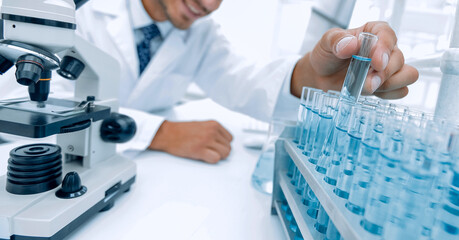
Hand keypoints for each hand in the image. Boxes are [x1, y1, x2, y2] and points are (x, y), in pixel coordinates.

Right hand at [148, 120, 232, 163]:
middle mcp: (212, 131)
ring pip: (224, 153)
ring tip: (206, 153)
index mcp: (214, 124)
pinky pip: (216, 159)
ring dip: (217, 156)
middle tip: (210, 151)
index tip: (215, 146)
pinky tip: (203, 156)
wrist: (167, 133)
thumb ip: (214, 131)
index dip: (223, 144)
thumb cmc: (182, 130)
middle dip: (221, 151)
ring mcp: (206, 140)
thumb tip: (224, 142)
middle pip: (228, 147)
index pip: (230, 138)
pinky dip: (211, 160)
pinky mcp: (199, 150)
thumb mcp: (202, 125)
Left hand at [291, 21, 418, 98]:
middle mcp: (385, 48)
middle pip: (399, 59)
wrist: (321, 75)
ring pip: (407, 75)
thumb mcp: (326, 42)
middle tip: (365, 81)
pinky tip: (370, 92)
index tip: (376, 63)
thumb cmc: (327, 55)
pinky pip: (400, 91)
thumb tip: (351, 44)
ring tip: (366, 86)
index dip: (384, 49)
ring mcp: (388, 67)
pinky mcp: (387, 84)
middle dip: (383, 74)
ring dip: (388, 84)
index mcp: (374, 32)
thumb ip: (337, 41)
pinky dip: (387, 94)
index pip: (388, 36)